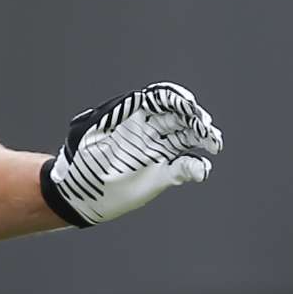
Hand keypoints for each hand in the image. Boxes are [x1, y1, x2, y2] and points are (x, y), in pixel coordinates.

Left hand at [41, 82, 223, 226]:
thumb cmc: (80, 161)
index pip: (159, 100)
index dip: (176, 98)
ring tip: (214, 143)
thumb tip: (132, 102)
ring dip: (202, 138)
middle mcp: (148, 131)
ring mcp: (156, 150)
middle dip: (195, 119)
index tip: (188, 103)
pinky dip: (195, 167)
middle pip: (178, 118)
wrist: (78, 195)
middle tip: (206, 126)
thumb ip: (108, 118)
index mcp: (131, 117)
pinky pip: (184, 167)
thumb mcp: (88, 137)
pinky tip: (201, 169)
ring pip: (185, 138)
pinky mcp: (162, 172)